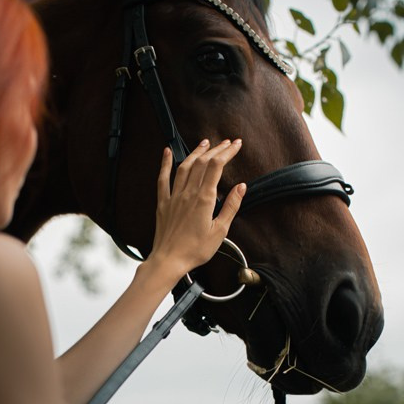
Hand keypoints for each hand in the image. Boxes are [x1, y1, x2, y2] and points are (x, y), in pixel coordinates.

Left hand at [147, 138, 245, 282]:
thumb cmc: (195, 250)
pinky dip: (165, 163)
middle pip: (202, 163)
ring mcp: (174, 196)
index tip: (237, 145)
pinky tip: (167, 152)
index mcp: (204, 199)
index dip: (228, 152)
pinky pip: (162, 179)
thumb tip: (241, 187)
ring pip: (184, 166)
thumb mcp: (220, 231)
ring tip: (206, 143)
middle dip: (216, 149)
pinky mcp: (163, 203)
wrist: (169, 260)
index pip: (217, 167)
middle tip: (227, 143)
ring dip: (196, 152)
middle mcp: (188, 193)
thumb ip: (231, 207)